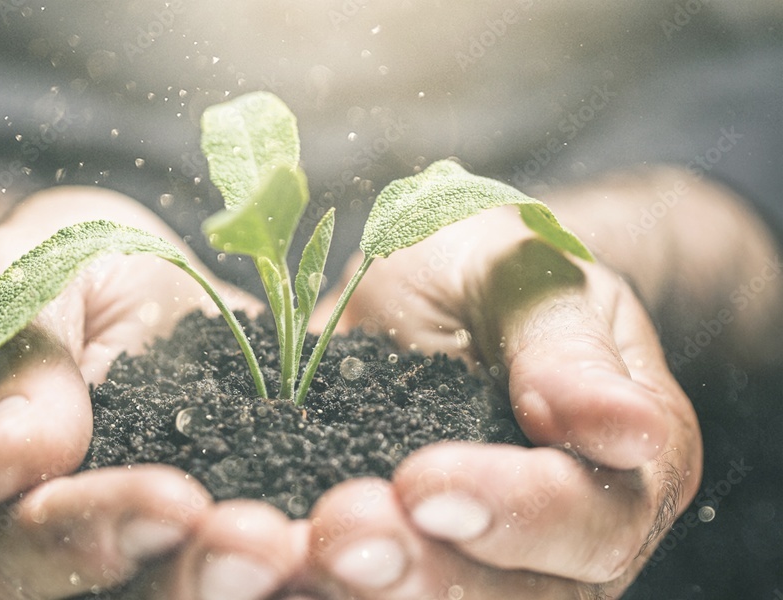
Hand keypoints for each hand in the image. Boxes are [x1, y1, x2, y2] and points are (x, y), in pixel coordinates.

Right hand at [0, 186, 303, 598]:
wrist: (116, 266)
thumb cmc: (46, 261)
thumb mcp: (15, 276)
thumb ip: (10, 356)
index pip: (18, 541)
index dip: (91, 530)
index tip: (172, 499)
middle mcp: (46, 542)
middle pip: (110, 593)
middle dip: (189, 574)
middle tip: (262, 548)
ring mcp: (133, 540)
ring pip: (182, 585)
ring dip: (247, 577)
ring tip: (311, 548)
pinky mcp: (211, 517)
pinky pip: (246, 545)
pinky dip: (296, 549)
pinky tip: (344, 529)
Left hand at [304, 206, 701, 597]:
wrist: (429, 287)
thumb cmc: (489, 268)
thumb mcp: (525, 274)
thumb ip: (564, 346)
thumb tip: (626, 427)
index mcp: (620, 471)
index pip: (588, 520)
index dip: (513, 513)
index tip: (424, 482)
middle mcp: (559, 547)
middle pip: (512, 599)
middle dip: (421, 572)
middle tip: (340, 532)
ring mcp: (479, 564)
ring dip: (356, 594)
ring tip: (283, 554)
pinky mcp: (400, 558)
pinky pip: (360, 591)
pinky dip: (304, 582)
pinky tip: (262, 557)